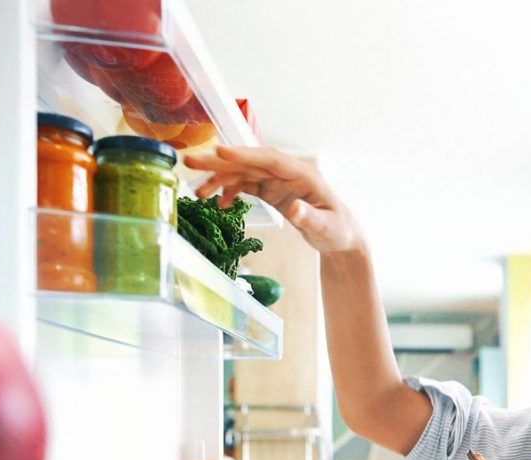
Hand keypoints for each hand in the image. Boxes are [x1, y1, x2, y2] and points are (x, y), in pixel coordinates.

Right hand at [182, 145, 365, 254]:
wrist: (339, 237)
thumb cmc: (338, 231)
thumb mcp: (327, 228)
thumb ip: (310, 218)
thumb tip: (294, 209)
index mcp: (302, 174)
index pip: (270, 159)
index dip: (245, 155)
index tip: (220, 152)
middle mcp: (287, 173)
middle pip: (250, 162)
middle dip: (220, 162)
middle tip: (190, 161)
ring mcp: (277, 181)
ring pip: (243, 173)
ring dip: (219, 179)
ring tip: (197, 192)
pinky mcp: (271, 190)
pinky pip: (246, 185)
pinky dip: (230, 192)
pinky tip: (219, 204)